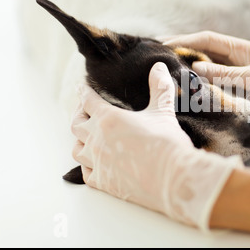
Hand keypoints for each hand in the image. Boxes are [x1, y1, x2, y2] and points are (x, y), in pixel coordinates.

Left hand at [71, 62, 242, 229]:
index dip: (84, 92)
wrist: (173, 178)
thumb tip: (158, 67)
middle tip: (84, 111)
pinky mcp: (103, 182)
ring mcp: (97, 163)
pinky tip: (94, 164)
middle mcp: (97, 139)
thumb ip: (159, 87)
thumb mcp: (163, 111)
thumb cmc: (167, 143)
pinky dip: (87, 166)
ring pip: (76, 149)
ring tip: (86, 138)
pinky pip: (85, 173)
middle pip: (76, 124)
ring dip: (80, 141)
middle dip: (79, 114)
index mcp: (109, 118)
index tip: (82, 87)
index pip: (88, 100)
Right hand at [164, 31, 249, 145]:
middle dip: (182, 53)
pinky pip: (215, 86)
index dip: (184, 40)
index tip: (162, 44)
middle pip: (204, 53)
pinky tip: (187, 93)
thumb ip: (227, 74)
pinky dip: (200, 88)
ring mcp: (239, 77)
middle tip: (158, 58)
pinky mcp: (240, 93)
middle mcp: (239, 61)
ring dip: (188, 71)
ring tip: (166, 74)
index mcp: (244, 50)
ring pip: (208, 70)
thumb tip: (195, 67)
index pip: (208, 40)